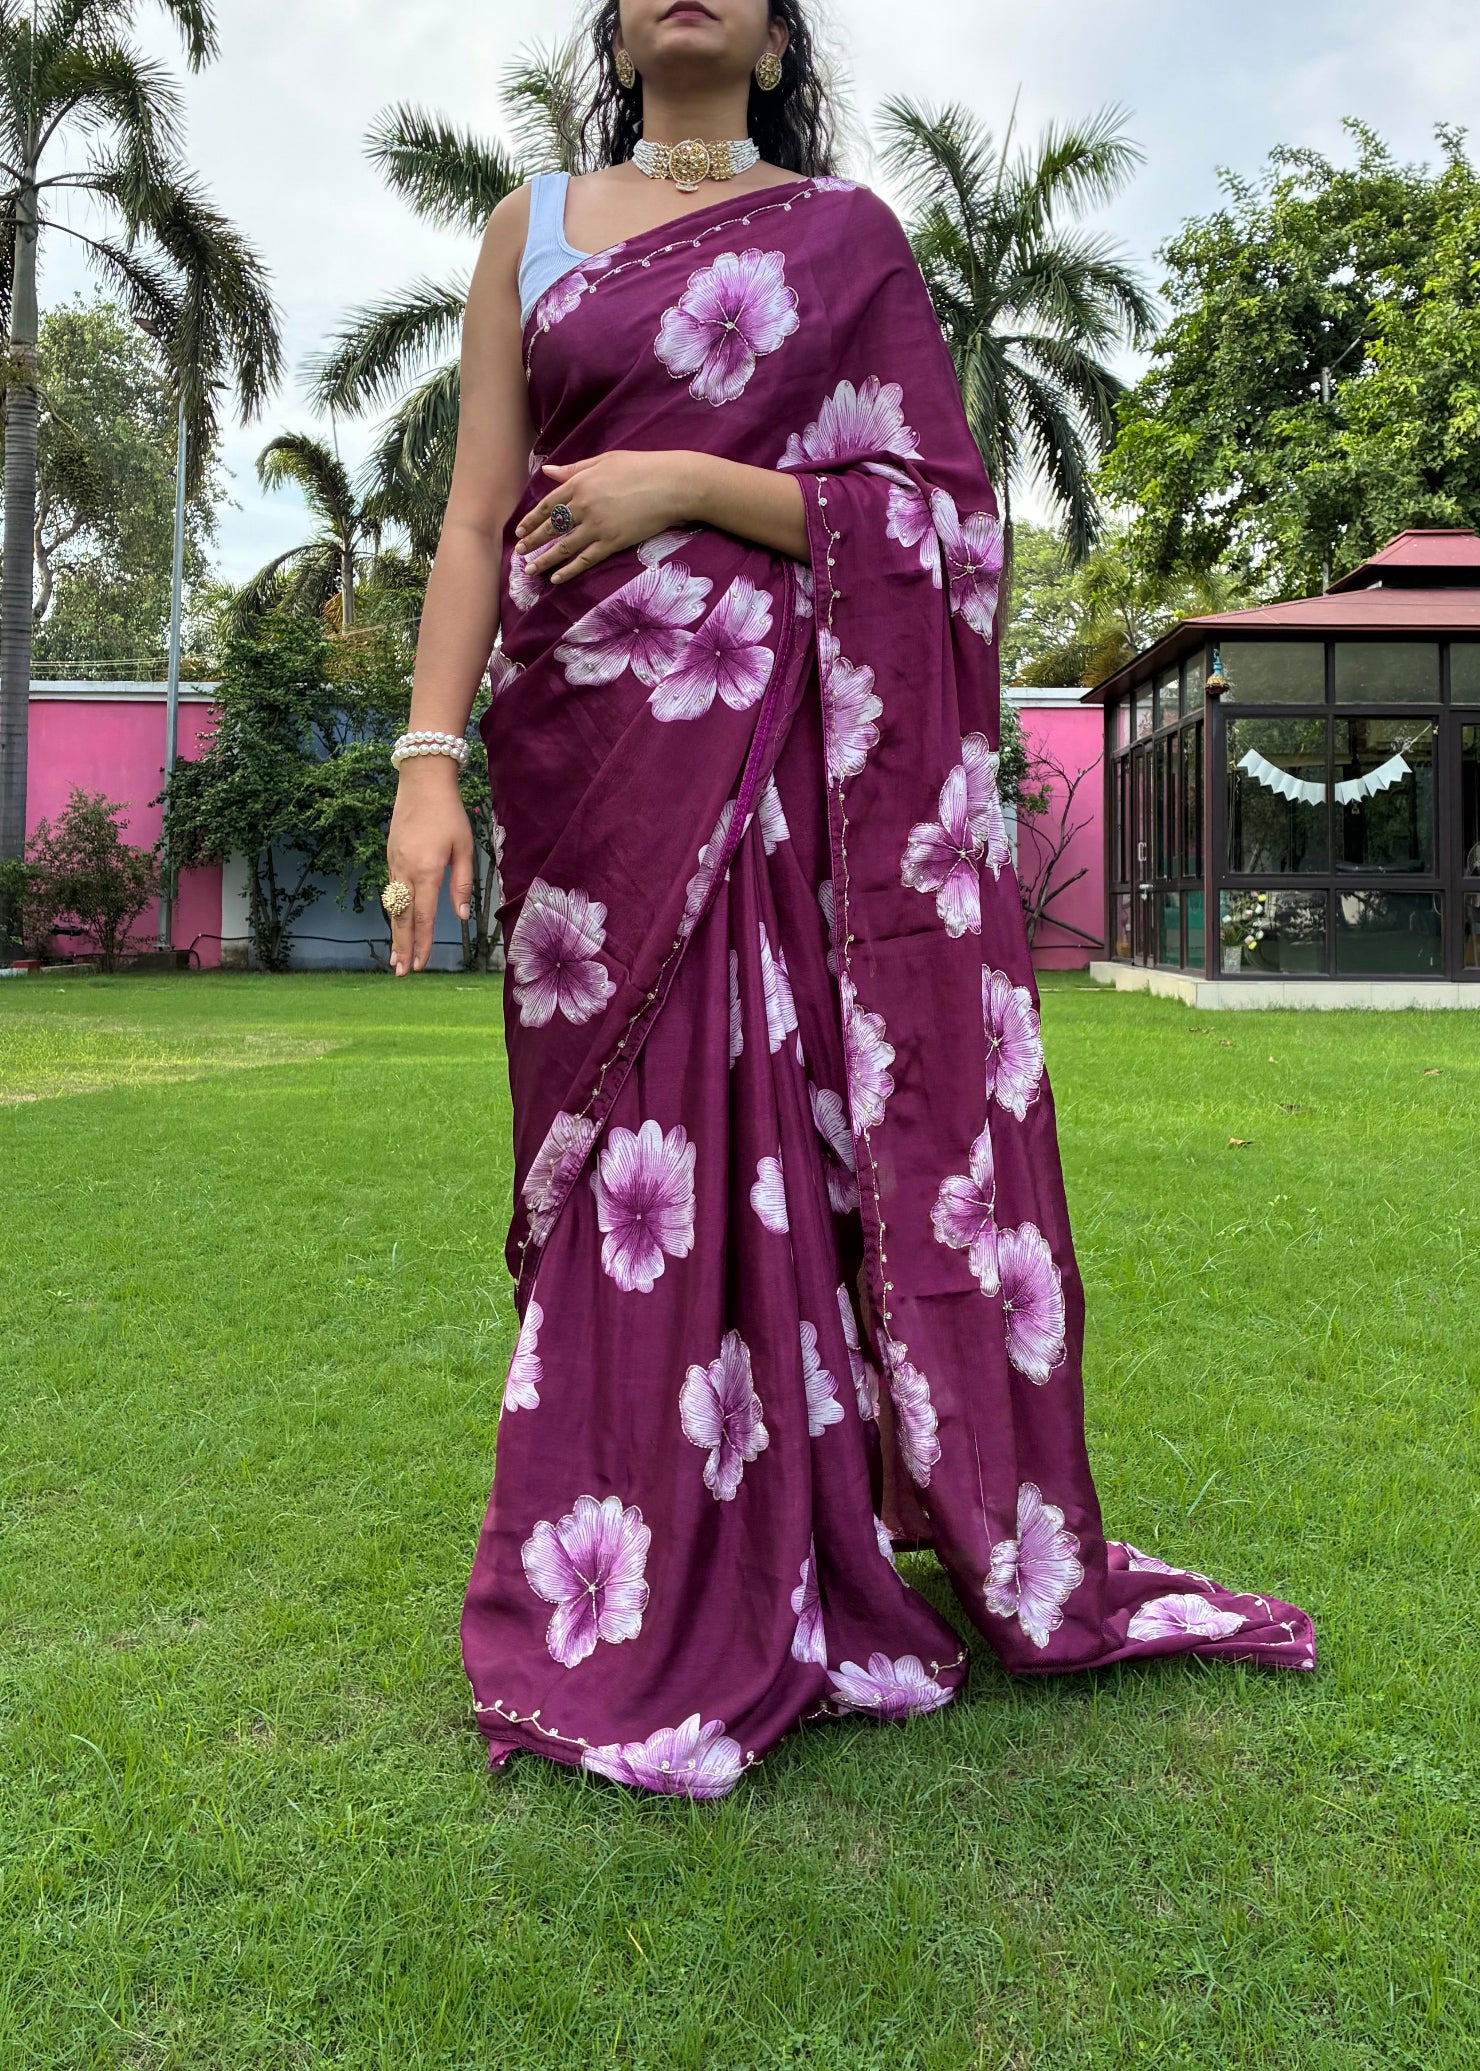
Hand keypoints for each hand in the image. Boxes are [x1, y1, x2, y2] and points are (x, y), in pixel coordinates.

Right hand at [385, 759, 476, 976]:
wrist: (422, 781)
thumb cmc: (450, 813)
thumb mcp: (465, 848)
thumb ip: (462, 884)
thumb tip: (460, 916)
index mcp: (427, 870)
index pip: (423, 916)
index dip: (421, 943)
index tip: (420, 964)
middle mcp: (405, 870)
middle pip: (401, 917)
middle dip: (402, 947)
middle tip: (400, 972)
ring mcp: (394, 863)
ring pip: (393, 906)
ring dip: (395, 932)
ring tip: (395, 956)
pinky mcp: (390, 856)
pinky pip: (391, 890)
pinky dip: (393, 911)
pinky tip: (397, 924)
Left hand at [514, 450, 708, 584]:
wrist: (670, 485)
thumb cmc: (640, 467)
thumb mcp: (604, 461)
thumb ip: (574, 469)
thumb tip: (548, 471)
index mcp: (579, 484)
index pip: (548, 505)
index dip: (532, 519)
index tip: (520, 530)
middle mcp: (583, 506)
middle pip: (551, 528)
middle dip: (532, 541)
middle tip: (519, 553)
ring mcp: (597, 526)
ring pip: (563, 547)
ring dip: (544, 560)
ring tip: (530, 570)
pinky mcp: (612, 542)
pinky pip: (585, 559)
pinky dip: (569, 570)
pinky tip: (556, 578)